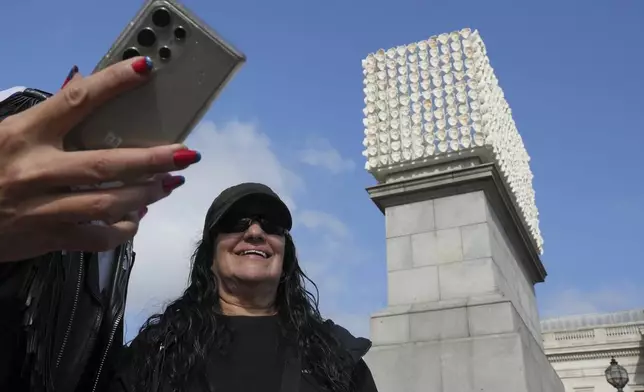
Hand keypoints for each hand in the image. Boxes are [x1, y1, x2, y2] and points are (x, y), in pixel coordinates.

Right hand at [0, 57, 200, 261]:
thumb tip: (82, 86)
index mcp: (23, 134)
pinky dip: (122, 230)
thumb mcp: (8, 134)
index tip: (143, 69)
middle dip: (152, 159)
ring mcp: (42, 208)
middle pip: (105, 164)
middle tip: (186, 154)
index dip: (112, 83)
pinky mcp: (48, 238)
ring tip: (170, 183)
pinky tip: (136, 218)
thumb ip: (47, 118)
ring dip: (146, 194)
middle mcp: (35, 170)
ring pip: (107, 203)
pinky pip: (96, 238)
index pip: (74, 101)